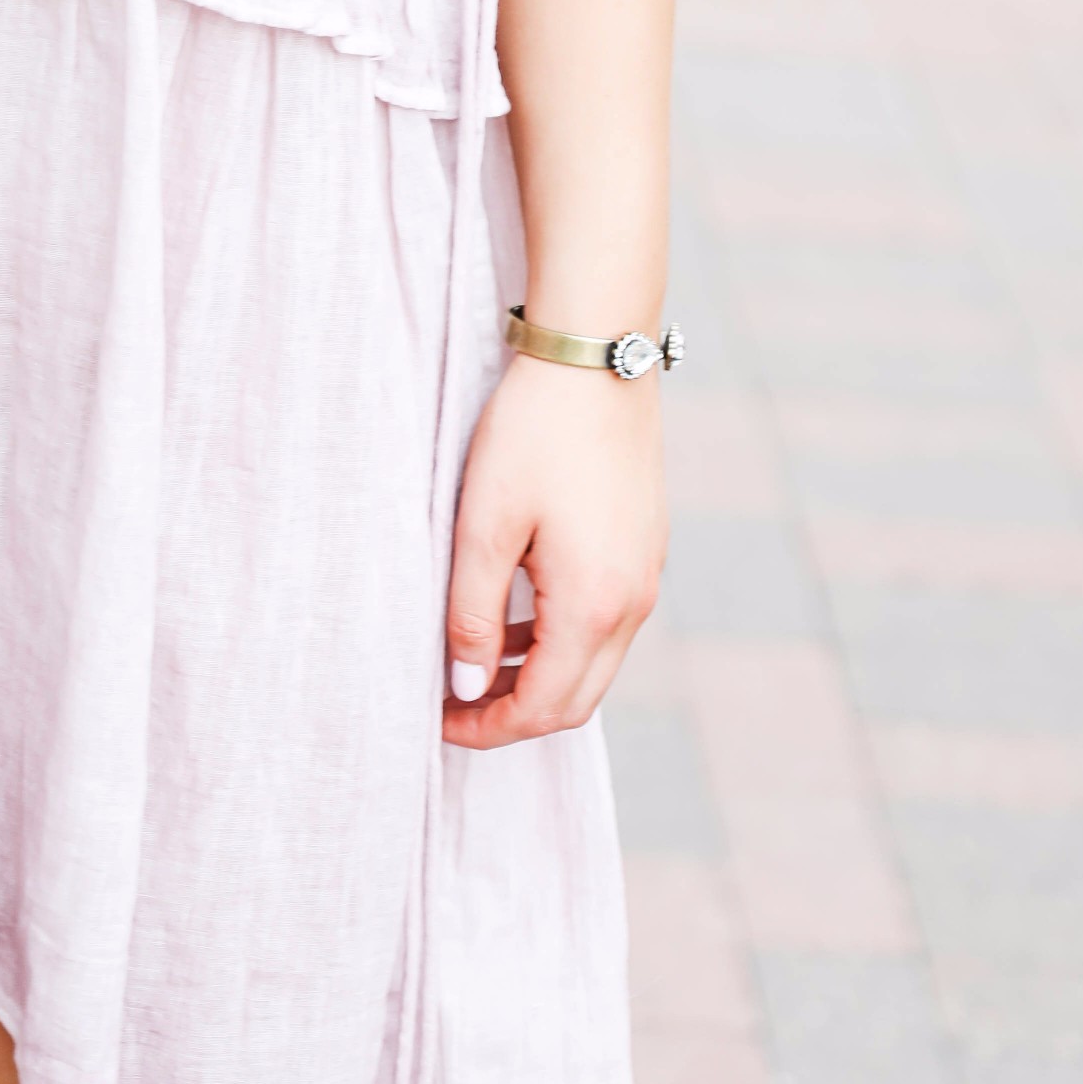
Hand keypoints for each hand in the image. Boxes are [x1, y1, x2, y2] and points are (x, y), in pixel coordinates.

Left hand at [442, 352, 664, 749]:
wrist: (595, 356)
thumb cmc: (532, 434)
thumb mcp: (483, 526)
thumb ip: (474, 615)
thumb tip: (468, 687)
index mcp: (595, 605)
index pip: (544, 707)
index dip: (488, 727)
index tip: (436, 720)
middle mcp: (634, 601)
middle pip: (576, 698)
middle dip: (513, 715)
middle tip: (452, 704)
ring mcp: (647, 574)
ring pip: (594, 662)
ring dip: (536, 675)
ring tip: (472, 659)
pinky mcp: (645, 546)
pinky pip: (605, 620)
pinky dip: (559, 637)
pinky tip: (515, 612)